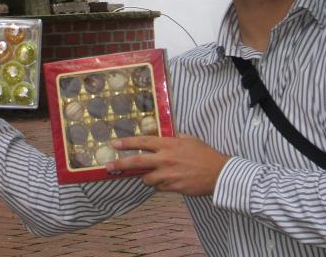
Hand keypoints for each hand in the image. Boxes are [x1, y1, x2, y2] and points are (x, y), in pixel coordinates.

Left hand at [106, 134, 228, 196]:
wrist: (218, 173)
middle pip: (136, 162)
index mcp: (168, 145)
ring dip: (147, 176)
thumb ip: (174, 138)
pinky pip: (158, 187)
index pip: (143, 142)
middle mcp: (164, 159)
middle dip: (120, 164)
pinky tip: (168, 180)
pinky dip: (159, 184)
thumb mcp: (189, 139)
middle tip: (108, 166)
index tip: (115, 144)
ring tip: (156, 173)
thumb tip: (165, 136)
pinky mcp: (172, 188)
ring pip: (146, 178)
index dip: (127, 143)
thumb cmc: (204, 154)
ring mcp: (167, 175)